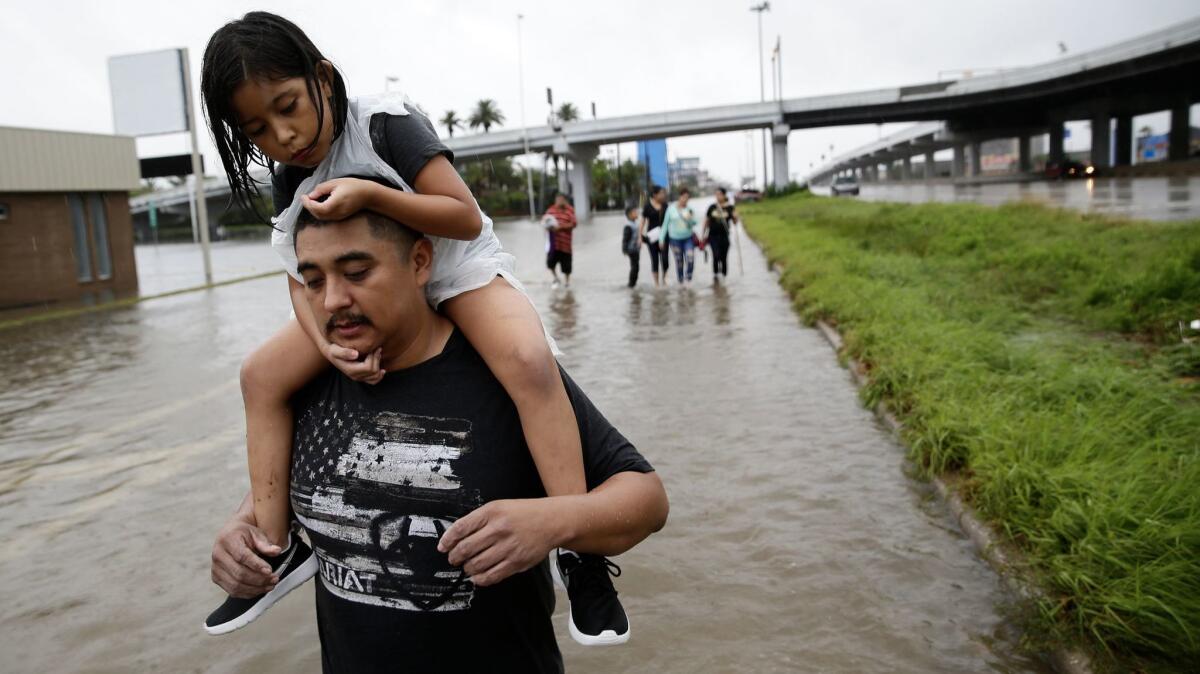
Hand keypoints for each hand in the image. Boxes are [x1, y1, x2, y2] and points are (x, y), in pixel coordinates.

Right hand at [211, 514, 280, 597]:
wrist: (230, 535)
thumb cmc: (243, 534)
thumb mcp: (256, 534)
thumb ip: (266, 544)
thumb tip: (276, 551)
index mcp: (227, 540)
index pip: (242, 556)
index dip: (257, 565)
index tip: (270, 571)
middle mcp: (218, 555)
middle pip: (239, 573)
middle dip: (259, 579)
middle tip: (274, 579)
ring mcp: (216, 568)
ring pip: (236, 585)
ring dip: (255, 588)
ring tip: (270, 585)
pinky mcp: (216, 578)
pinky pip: (232, 591)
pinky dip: (248, 593)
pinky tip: (260, 589)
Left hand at [300, 178, 377, 220]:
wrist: (368, 195)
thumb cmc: (353, 186)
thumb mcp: (336, 182)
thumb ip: (321, 189)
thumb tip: (311, 195)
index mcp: (336, 203)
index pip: (318, 208)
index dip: (308, 203)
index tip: (303, 196)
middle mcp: (337, 212)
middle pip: (318, 214)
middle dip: (309, 207)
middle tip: (305, 198)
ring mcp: (339, 216)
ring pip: (321, 217)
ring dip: (313, 210)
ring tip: (310, 201)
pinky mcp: (340, 217)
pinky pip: (327, 217)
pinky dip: (319, 212)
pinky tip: (318, 204)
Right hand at [324, 343, 384, 383]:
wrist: (332, 354)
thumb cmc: (334, 350)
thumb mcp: (335, 349)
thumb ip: (344, 352)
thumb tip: (355, 354)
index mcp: (351, 370)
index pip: (368, 367)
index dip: (373, 357)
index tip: (373, 348)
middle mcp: (355, 376)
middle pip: (373, 371)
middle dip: (377, 359)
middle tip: (377, 348)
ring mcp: (359, 378)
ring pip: (375, 377)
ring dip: (379, 365)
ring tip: (378, 354)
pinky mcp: (362, 377)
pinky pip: (374, 381)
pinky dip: (380, 376)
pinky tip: (382, 370)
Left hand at [437, 499, 560, 586]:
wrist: (551, 521)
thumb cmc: (523, 513)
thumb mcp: (499, 507)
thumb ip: (479, 520)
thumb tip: (455, 537)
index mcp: (492, 512)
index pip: (461, 528)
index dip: (447, 540)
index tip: (443, 547)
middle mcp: (499, 529)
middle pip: (466, 549)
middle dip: (455, 557)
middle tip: (454, 559)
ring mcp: (508, 547)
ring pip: (476, 565)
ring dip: (467, 568)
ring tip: (468, 567)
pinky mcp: (516, 562)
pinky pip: (491, 576)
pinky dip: (480, 579)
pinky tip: (478, 577)